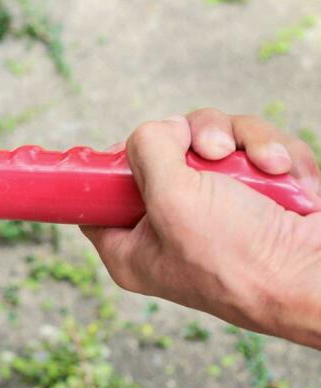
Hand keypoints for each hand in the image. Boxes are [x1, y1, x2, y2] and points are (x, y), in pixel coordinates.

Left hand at [82, 110, 320, 348]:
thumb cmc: (244, 258)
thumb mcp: (172, 200)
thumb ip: (148, 151)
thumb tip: (162, 129)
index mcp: (134, 247)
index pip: (98, 197)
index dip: (112, 163)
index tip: (138, 146)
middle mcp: (172, 229)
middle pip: (162, 153)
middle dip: (196, 140)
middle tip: (212, 154)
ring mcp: (220, 211)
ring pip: (214, 142)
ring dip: (245, 144)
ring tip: (265, 169)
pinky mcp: (261, 196)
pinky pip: (255, 150)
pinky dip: (275, 156)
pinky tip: (288, 177)